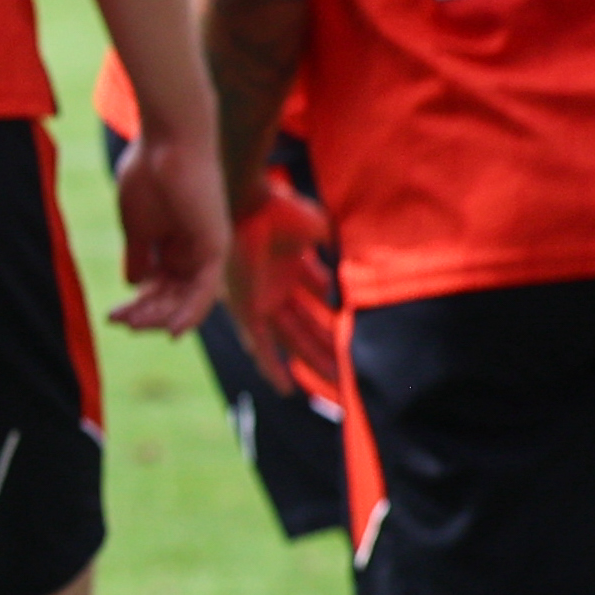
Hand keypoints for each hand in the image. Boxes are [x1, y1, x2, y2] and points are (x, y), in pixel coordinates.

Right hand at [104, 127, 229, 337]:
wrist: (167, 141)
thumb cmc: (148, 173)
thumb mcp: (136, 226)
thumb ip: (139, 256)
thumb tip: (134, 285)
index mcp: (174, 244)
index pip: (160, 288)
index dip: (138, 306)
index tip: (112, 315)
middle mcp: (194, 250)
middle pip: (172, 298)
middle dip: (145, 314)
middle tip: (117, 321)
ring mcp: (207, 250)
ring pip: (187, 299)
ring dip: (160, 316)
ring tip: (132, 324)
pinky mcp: (215, 247)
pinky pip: (205, 290)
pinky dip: (190, 312)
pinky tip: (170, 331)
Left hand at [225, 173, 341, 398]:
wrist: (250, 205)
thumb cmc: (281, 209)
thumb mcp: (315, 230)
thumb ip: (329, 245)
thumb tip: (345, 256)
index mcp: (290, 269)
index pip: (314, 304)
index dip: (329, 321)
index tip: (347, 340)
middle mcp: (274, 289)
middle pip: (304, 328)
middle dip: (325, 350)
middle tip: (348, 373)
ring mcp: (260, 301)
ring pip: (290, 341)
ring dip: (312, 361)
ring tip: (337, 382)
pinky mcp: (246, 310)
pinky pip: (259, 345)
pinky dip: (272, 367)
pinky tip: (288, 390)